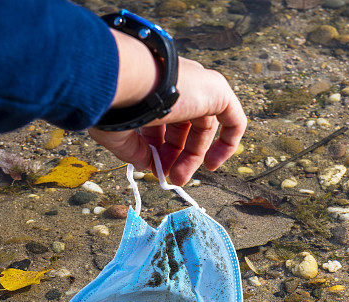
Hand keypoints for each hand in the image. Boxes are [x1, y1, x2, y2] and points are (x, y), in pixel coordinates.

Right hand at [89, 33, 245, 185]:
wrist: (126, 77)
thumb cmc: (115, 99)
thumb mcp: (119, 131)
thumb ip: (134, 149)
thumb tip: (145, 164)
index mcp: (157, 85)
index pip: (163, 118)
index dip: (158, 146)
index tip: (150, 164)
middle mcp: (181, 83)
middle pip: (185, 126)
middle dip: (174, 155)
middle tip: (165, 176)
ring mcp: (201, 86)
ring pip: (204, 129)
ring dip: (191, 158)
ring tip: (178, 178)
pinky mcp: (219, 92)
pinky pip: (234, 121)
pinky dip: (227, 144)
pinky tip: (212, 165)